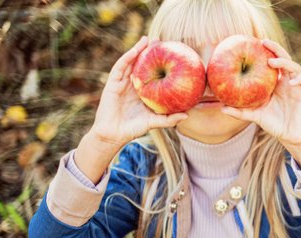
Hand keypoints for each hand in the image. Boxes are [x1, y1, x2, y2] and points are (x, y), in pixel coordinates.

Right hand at [89, 36, 188, 153]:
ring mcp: (122, 83)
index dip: (159, 63)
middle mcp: (132, 85)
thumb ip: (169, 119)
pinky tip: (134, 51)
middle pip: (141, 64)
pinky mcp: (112, 84)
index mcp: (142, 91)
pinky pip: (120, 68)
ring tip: (147, 39)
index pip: (151, 73)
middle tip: (160, 40)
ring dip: (137, 49)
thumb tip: (187, 115)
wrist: (113, 134)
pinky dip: (127, 58)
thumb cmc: (133, 129)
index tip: (170, 54)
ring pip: (130, 62)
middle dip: (149, 51)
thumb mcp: (154, 122)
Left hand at [220, 40, 300, 153]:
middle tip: (263, 42)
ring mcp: (298, 85)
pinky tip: (292, 82)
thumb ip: (240, 111)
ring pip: (295, 67)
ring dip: (285, 62)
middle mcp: (287, 81)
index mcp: (276, 83)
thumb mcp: (254, 116)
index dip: (266, 51)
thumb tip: (221, 108)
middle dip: (276, 48)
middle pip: (284, 58)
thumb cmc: (273, 124)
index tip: (252, 44)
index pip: (272, 62)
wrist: (290, 136)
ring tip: (272, 62)